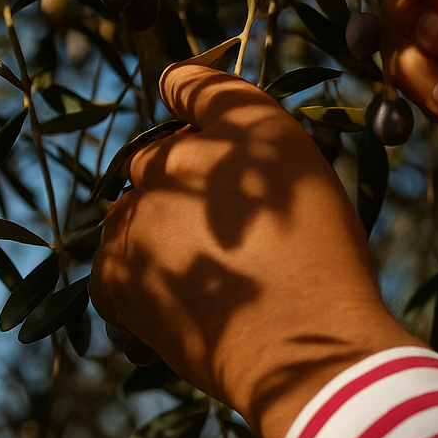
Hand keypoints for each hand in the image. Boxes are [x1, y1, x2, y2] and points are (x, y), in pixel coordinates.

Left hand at [90, 66, 417, 437]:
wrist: (309, 352)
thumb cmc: (327, 269)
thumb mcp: (311, 188)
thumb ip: (254, 147)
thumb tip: (188, 110)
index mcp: (243, 128)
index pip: (193, 86)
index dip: (186, 94)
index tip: (182, 101)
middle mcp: (182, 158)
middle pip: (158, 157)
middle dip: (181, 186)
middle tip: (225, 234)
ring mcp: (141, 216)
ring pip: (131, 213)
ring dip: (155, 235)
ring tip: (207, 279)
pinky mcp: (117, 275)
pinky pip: (110, 267)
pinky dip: (135, 285)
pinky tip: (179, 307)